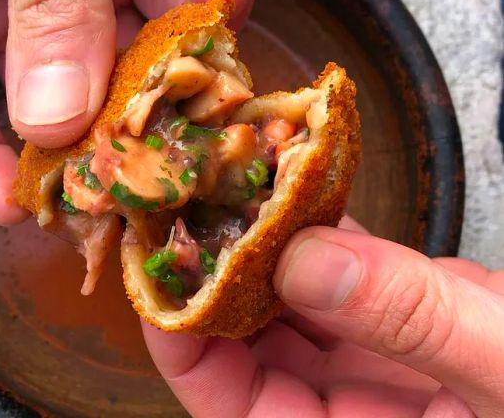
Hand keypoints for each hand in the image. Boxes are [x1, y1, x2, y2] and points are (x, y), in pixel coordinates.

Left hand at [143, 217, 503, 416]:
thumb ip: (412, 322)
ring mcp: (379, 359)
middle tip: (185, 202)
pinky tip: (300, 182)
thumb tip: (304, 259)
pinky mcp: (409, 315)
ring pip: (292, 297)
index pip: (233, 406)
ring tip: (230, 178)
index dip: (186, 342)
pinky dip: (320, 225)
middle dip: (215, 271)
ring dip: (261, 238)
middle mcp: (351, 410)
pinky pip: (345, 269)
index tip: (160, 271)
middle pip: (250, 342)